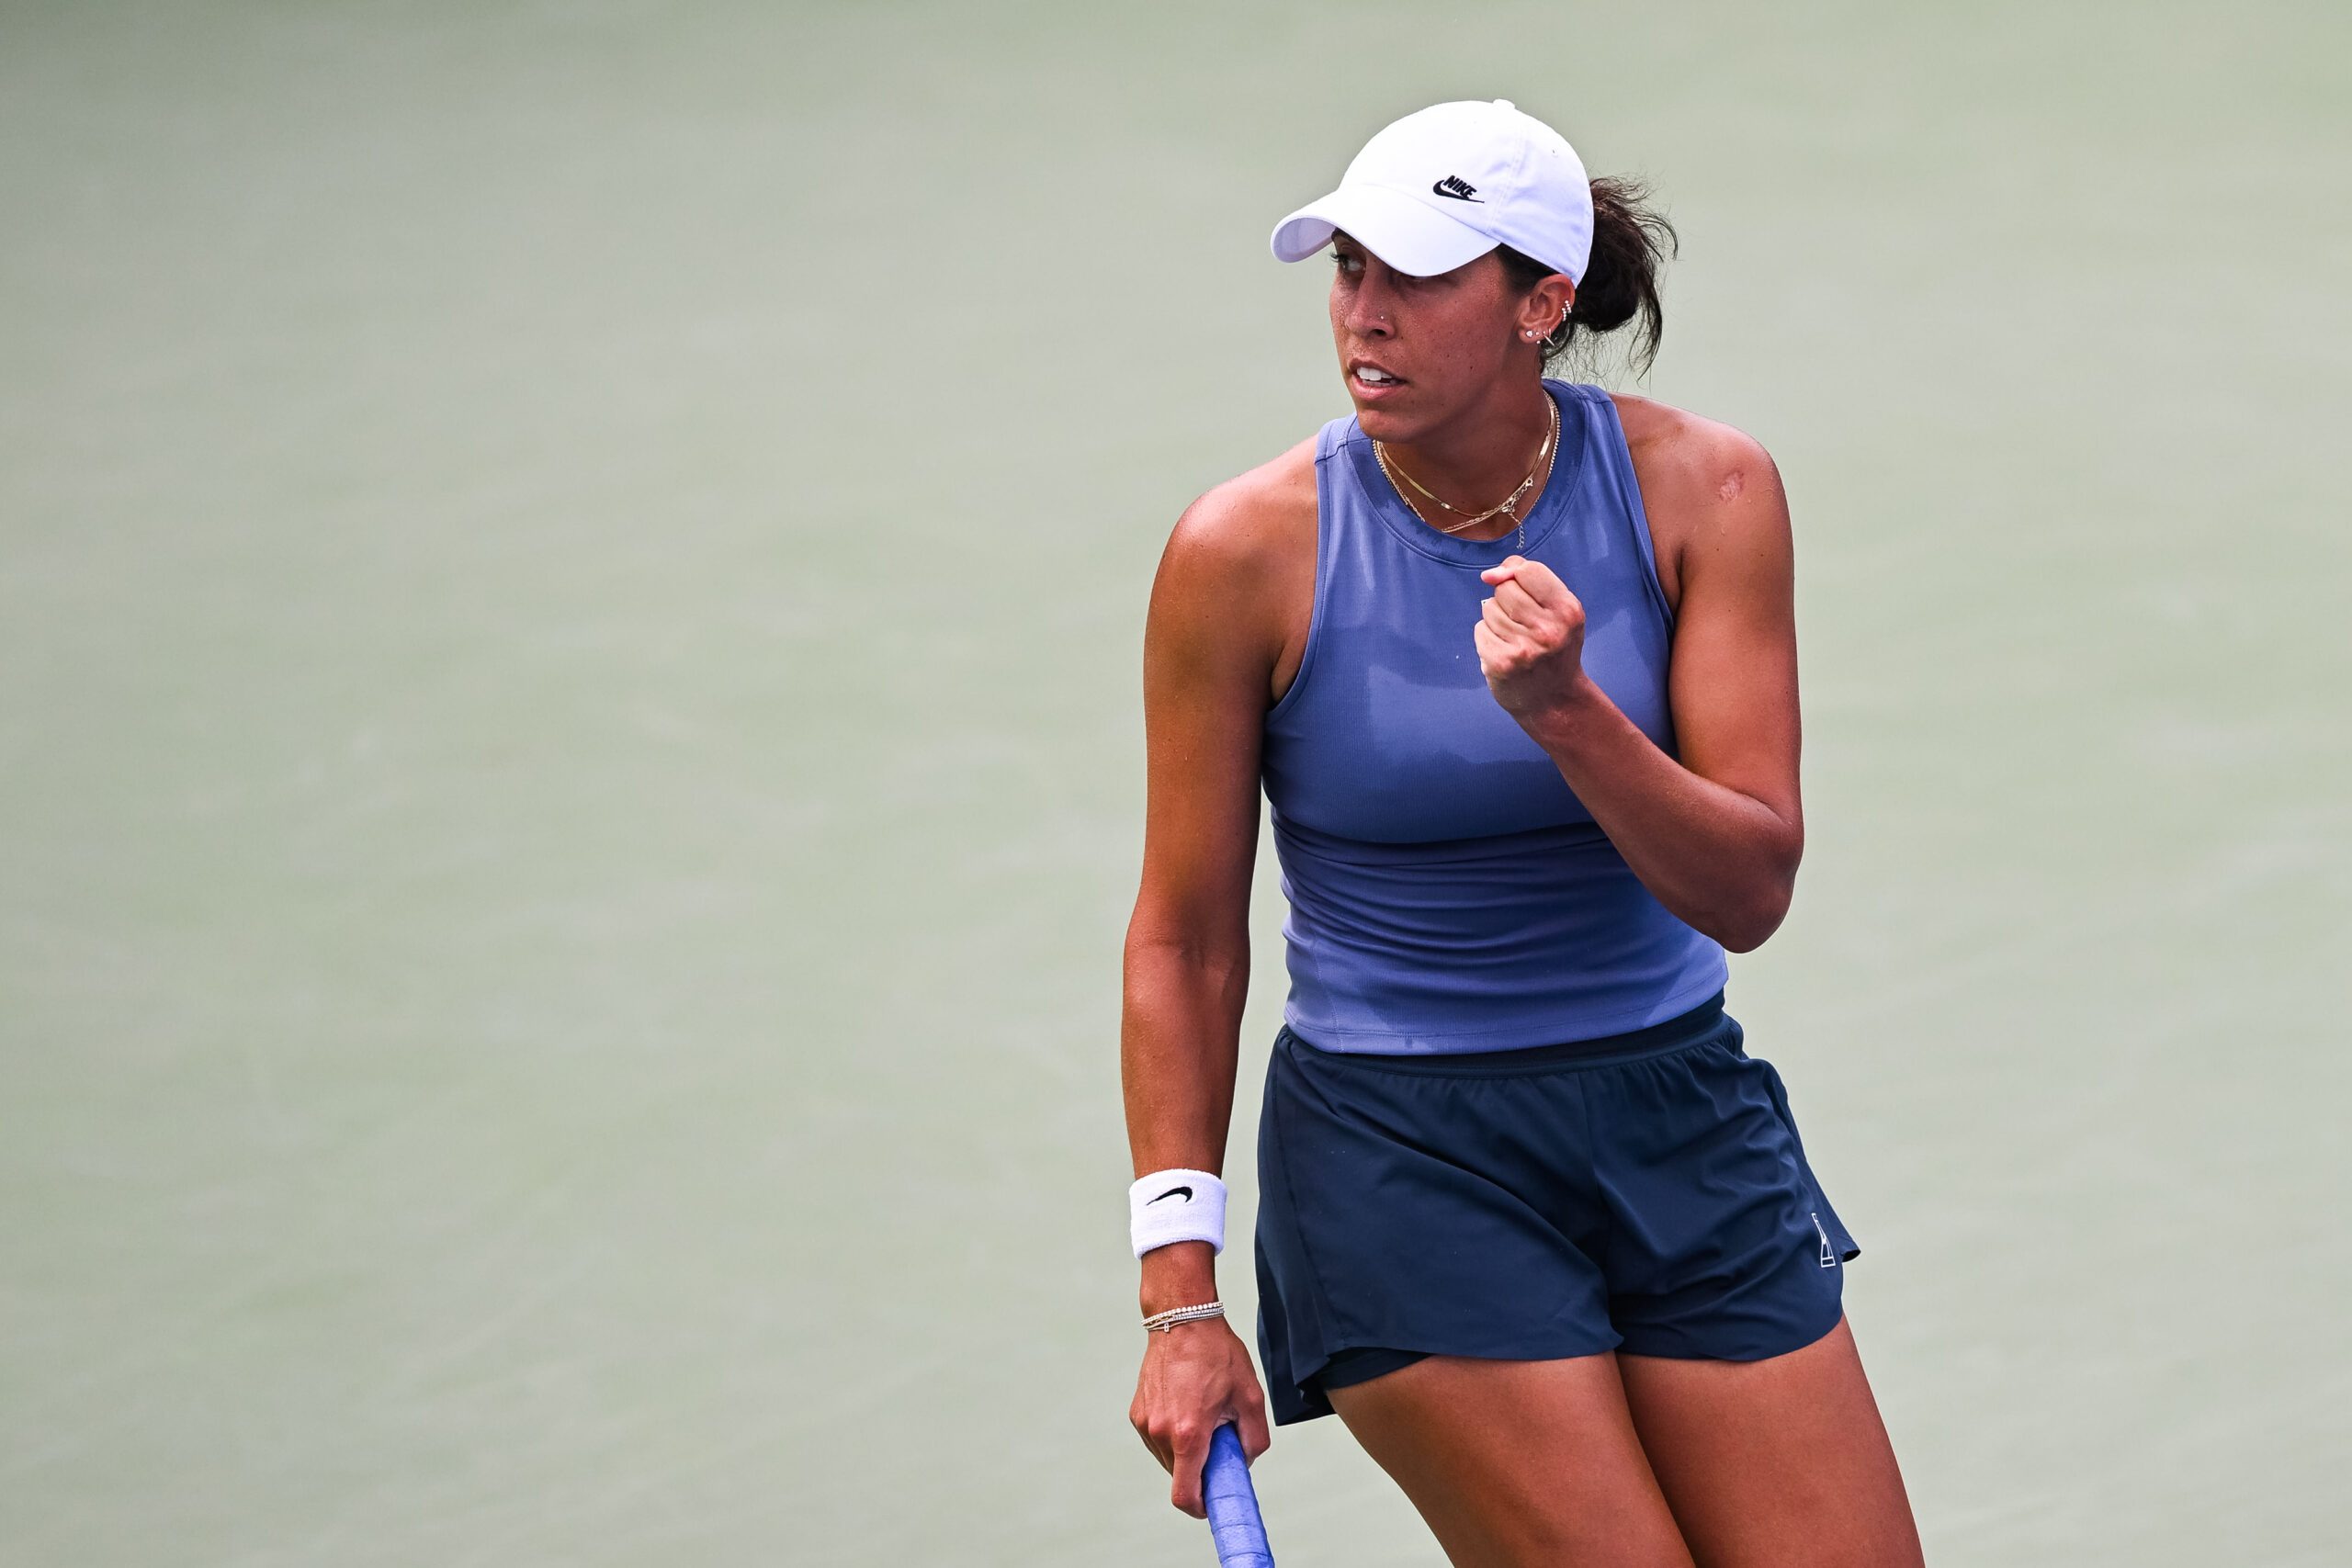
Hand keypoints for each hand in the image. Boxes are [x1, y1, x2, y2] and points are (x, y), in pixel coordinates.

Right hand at [1129, 1316, 1271, 1516]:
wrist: (1182, 1318)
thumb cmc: (1217, 1354)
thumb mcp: (1251, 1397)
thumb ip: (1254, 1440)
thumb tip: (1244, 1462)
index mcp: (1189, 1433)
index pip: (1185, 1496)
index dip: (1201, 1507)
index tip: (1213, 1501)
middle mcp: (1160, 1432)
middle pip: (1179, 1477)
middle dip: (1200, 1470)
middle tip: (1219, 1445)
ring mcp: (1145, 1422)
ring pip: (1168, 1459)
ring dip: (1186, 1452)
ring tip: (1203, 1417)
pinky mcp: (1137, 1412)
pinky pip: (1157, 1439)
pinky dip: (1173, 1436)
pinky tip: (1187, 1407)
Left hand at [1474, 555, 1587, 720]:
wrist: (1554, 700)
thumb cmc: (1554, 648)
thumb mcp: (1560, 611)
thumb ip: (1531, 581)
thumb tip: (1490, 575)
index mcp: (1568, 611)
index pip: (1528, 570)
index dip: (1517, 575)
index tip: (1522, 592)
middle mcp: (1549, 630)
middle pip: (1504, 588)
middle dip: (1507, 601)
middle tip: (1523, 624)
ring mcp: (1524, 648)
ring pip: (1489, 609)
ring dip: (1496, 621)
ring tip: (1515, 639)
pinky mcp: (1501, 663)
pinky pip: (1479, 630)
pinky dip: (1487, 638)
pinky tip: (1504, 652)